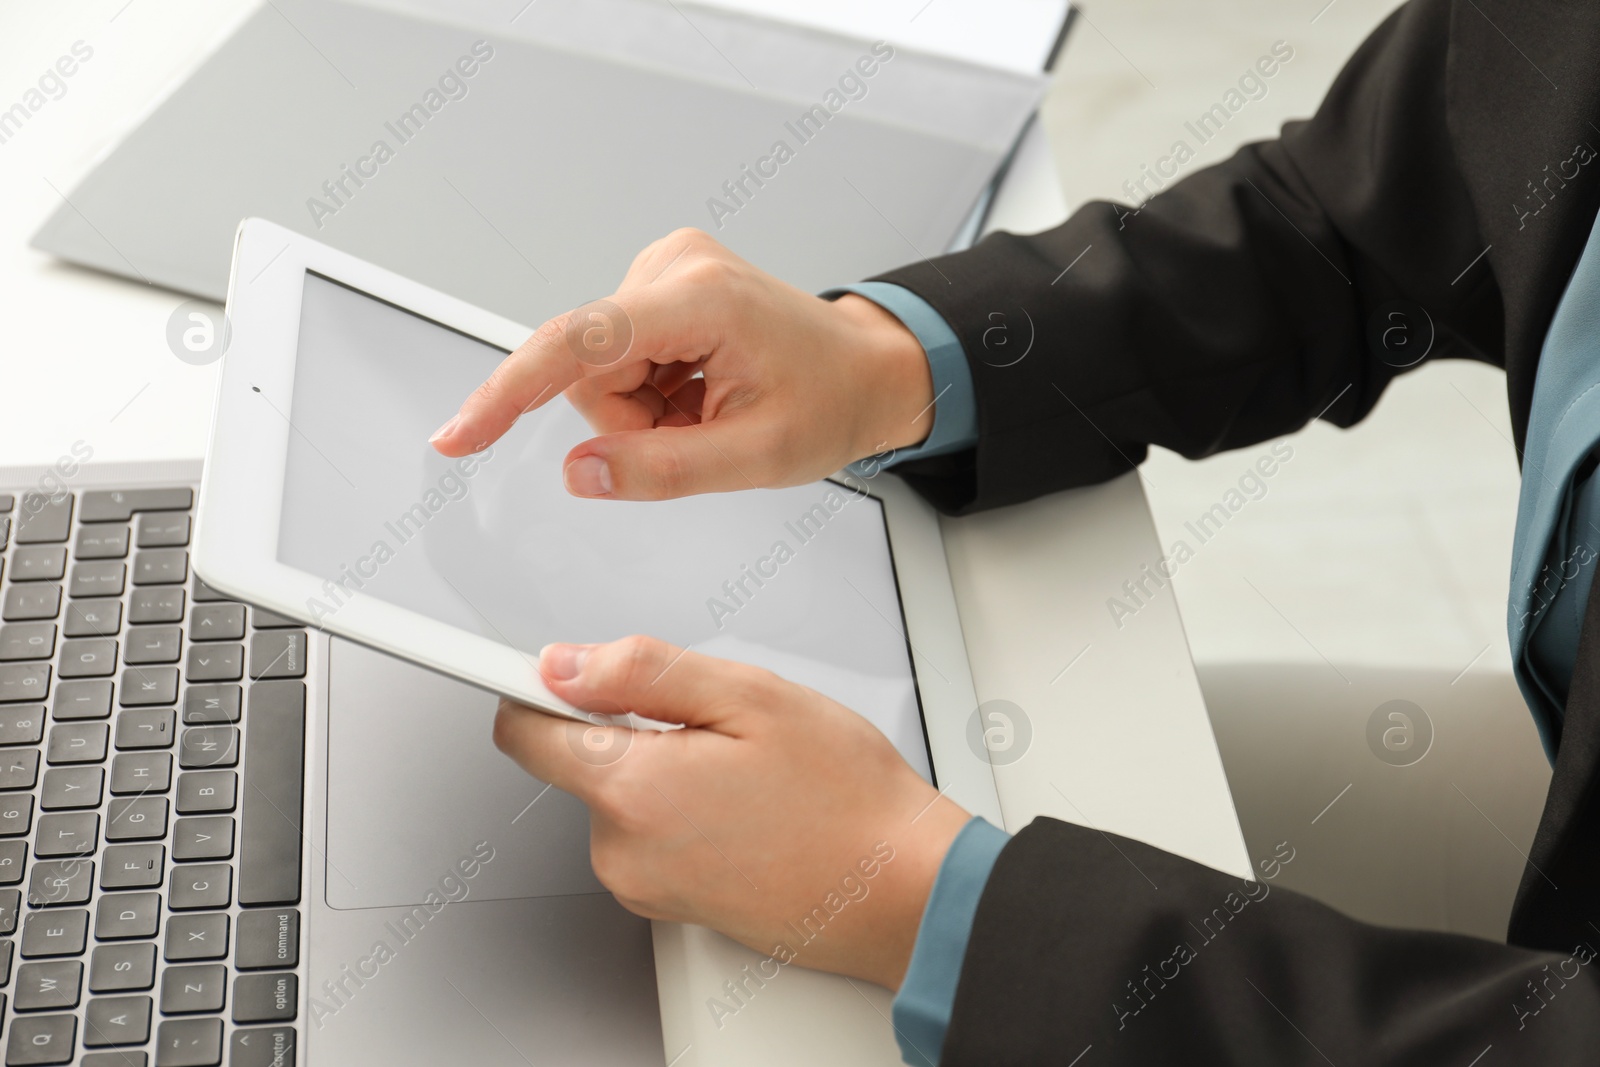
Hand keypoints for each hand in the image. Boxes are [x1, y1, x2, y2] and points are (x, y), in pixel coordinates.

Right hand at [430, 228, 933, 499]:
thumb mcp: (757, 457)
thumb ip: (663, 470)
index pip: (576, 343)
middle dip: (629, 421)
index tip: (459, 436)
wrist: (868, 368)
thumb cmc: (831, 399)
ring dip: (643, 410)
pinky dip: (652, 392)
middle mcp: (674, 266)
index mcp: (701, 298)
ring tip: (705, 411)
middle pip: (588, 369)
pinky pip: (620, 358)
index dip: (508, 394)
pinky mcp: (662, 283)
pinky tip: (698, 391)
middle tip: (697, 433)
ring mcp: (666, 268)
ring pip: (600, 370)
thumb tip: (580, 472)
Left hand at [492, 635, 970, 988]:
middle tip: (718, 726)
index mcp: (635, 790)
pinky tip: (747, 809)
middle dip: (636, 727)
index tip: (552, 665)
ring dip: (666, 770)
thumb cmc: (848, 800)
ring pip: (620, 795)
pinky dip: (683, 811)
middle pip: (581, 758)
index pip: (525, 729)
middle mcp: (623, 850)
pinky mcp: (669, 905)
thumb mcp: (752, 697)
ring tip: (747, 773)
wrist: (901, 892)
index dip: (538, 684)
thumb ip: (644, 673)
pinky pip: (649, 835)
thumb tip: (566, 664)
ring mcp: (644, 886)